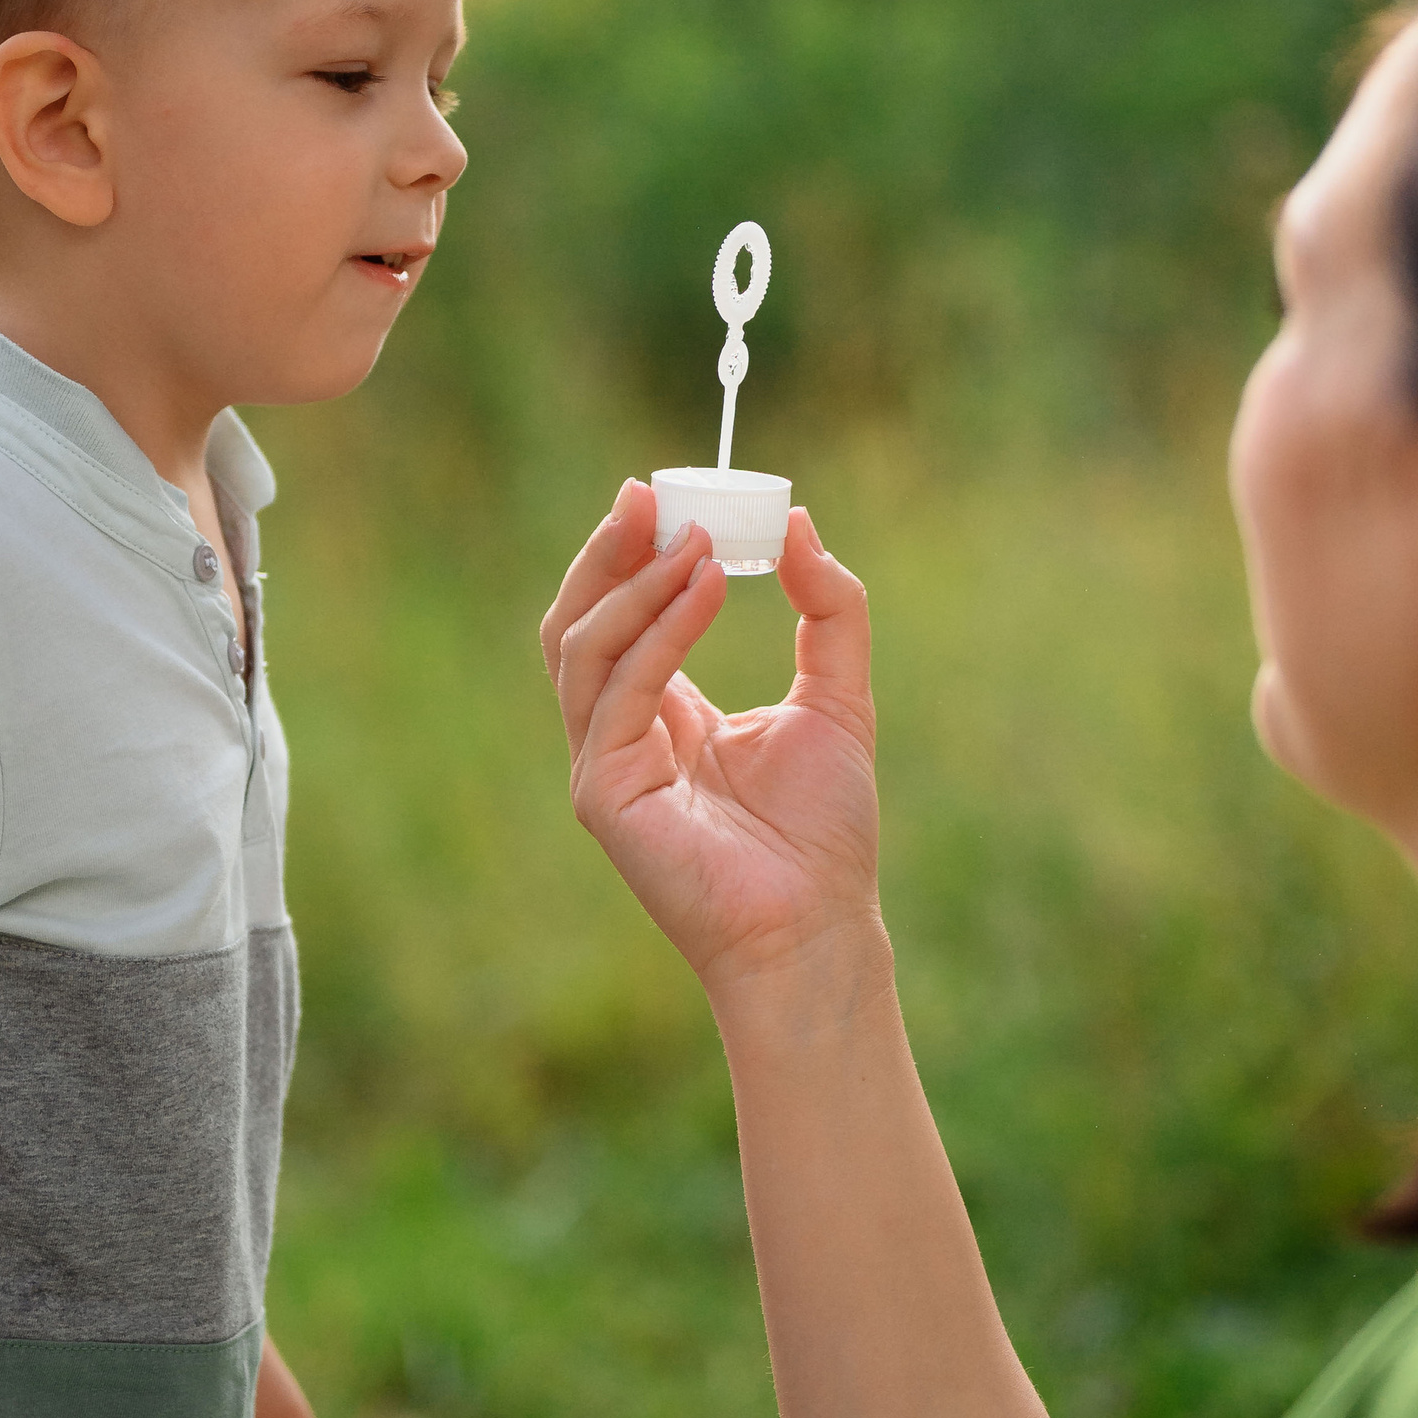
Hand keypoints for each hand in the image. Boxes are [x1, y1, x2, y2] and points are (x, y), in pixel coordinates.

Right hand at [541, 482, 882, 1003]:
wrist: (822, 926)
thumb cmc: (825, 833)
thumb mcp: (839, 698)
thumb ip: (826, 611)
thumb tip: (799, 524)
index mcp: (660, 714)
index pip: (619, 615)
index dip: (633, 552)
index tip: (667, 491)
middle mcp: (618, 736)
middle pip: (578, 622)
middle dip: (608, 553)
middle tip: (648, 491)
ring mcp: (601, 766)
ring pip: (582, 649)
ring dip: (634, 584)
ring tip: (695, 538)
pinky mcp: (603, 795)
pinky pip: (617, 693)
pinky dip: (659, 632)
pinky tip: (706, 589)